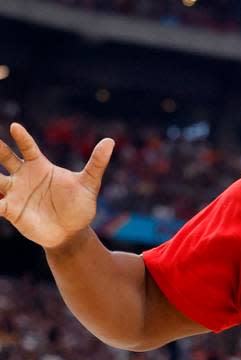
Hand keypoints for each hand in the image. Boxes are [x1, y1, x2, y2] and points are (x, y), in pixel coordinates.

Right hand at [0, 123, 113, 248]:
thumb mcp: (90, 184)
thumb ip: (97, 163)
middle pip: (6, 158)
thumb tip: (110, 141)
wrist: (72, 233)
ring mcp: (15, 193)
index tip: (15, 126)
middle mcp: (24, 177)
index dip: (22, 138)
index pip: (28, 148)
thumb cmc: (80, 206)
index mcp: (40, 167)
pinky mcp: (11, 210)